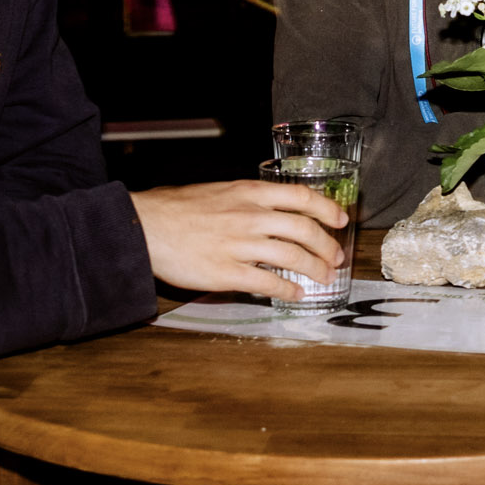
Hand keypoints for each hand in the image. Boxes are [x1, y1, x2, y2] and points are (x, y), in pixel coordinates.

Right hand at [134, 177, 351, 297]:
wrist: (144, 226)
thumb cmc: (176, 208)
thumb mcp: (218, 191)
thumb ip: (247, 200)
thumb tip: (272, 212)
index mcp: (248, 193)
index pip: (301, 197)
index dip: (326, 209)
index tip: (340, 220)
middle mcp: (249, 216)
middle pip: (304, 230)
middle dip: (327, 246)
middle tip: (335, 258)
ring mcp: (240, 245)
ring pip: (292, 257)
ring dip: (315, 269)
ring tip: (324, 278)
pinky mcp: (226, 273)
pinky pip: (268, 283)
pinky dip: (288, 290)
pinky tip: (296, 294)